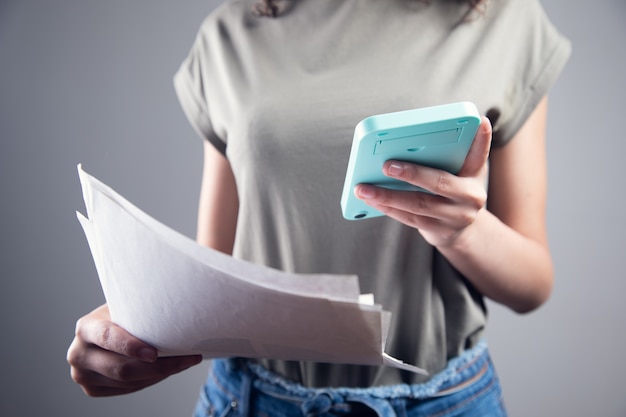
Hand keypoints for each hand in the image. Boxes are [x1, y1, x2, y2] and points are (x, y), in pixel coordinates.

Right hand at [67, 304, 202, 396]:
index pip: (107, 338)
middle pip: (121, 369)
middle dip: (159, 366)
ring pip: (128, 382)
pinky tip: (166, 368)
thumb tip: (179, 305)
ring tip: (185, 360)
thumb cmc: (124, 313)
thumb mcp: (126, 306)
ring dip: (161, 373)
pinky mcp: (92, 389)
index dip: (131, 347)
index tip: (154, 353)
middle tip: (188, 358)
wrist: (107, 329)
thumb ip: (140, 309)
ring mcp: (82, 375)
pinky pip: (127, 390)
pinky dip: (151, 380)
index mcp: (86, 327)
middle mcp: (78, 353)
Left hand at [355, 117, 492, 247]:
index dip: (483, 139)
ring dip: (387, 195)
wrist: (461, 231)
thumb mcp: (458, 173)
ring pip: (418, 204)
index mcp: (475, 175)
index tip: (480, 121)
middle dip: (411, 173)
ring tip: (363, 188)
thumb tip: (408, 142)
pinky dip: (388, 208)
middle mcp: (470, 197)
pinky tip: (370, 200)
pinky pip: (409, 218)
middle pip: (439, 182)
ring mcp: (455, 217)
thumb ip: (445, 156)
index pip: (480, 154)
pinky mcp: (439, 231)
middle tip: (386, 165)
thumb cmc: (452, 192)